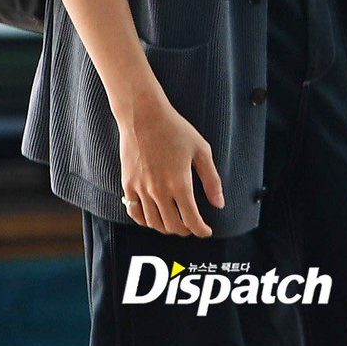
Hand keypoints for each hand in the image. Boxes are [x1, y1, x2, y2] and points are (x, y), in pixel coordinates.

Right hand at [117, 93, 224, 236]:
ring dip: (167, 228)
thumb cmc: (174, 128)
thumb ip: (211, 179)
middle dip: (186, 231)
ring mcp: (141, 189)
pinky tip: (154, 217)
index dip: (201, 230)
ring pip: (154, 223)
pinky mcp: (128, 184)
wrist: (143, 115)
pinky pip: (135, 213)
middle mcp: (159, 190)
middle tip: (192, 226)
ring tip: (175, 223)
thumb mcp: (201, 150)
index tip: (206, 231)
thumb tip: (219, 204)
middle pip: (173, 225)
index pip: (192, 220)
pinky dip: (145, 221)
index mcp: (179, 183)